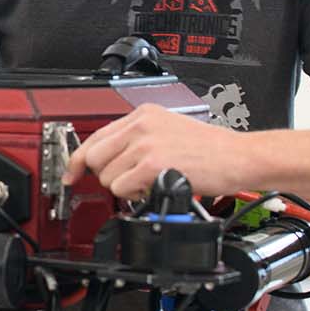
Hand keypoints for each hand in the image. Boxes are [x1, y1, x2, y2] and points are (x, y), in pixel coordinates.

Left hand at [62, 102, 245, 197]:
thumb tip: (111, 160)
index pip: (96, 136)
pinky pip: (121, 188)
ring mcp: (145, 143)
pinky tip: (154, 188)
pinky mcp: (152, 163)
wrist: (239, 157)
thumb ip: (138, 141)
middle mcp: (141, 125)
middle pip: (95, 157)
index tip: (71, 173)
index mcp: (143, 114)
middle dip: (107, 176)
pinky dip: (134, 196)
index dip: (79, 160)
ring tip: (151, 183)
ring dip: (125, 189)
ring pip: (107, 176)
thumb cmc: (211, 150)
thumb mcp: (169, 132)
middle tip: (130, 182)